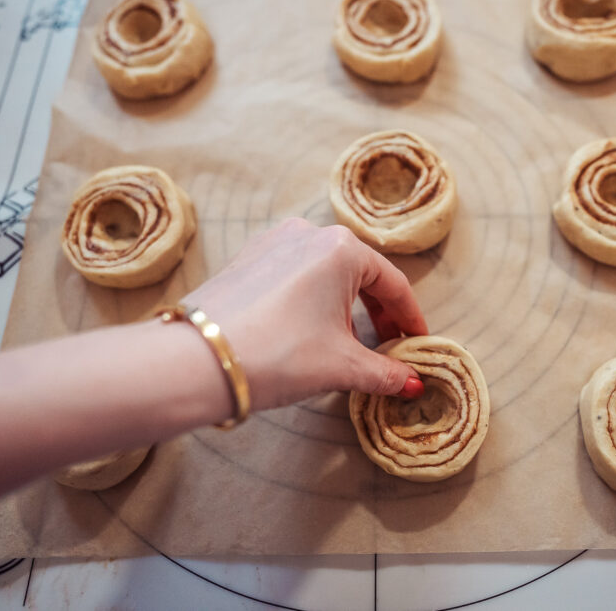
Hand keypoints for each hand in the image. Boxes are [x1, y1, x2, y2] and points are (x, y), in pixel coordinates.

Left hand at [182, 218, 427, 410]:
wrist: (197, 361)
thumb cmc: (276, 355)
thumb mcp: (342, 366)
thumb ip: (385, 372)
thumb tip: (411, 383)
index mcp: (341, 248)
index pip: (393, 285)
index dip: (410, 319)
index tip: (418, 344)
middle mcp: (308, 233)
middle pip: (360, 274)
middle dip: (378, 313)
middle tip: (389, 347)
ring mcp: (272, 242)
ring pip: (325, 273)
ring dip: (344, 307)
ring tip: (347, 344)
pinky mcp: (246, 258)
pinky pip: (294, 275)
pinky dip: (312, 300)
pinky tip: (308, 330)